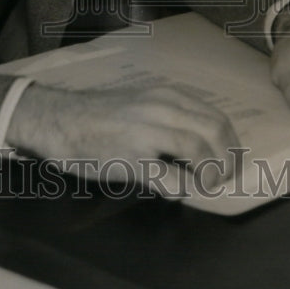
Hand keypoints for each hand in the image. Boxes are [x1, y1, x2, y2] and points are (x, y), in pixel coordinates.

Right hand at [5, 82, 239, 196]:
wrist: (59, 121)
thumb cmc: (99, 116)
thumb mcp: (141, 105)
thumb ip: (169, 118)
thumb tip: (199, 145)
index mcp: (166, 95)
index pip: (215, 116)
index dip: (230, 143)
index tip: (229, 161)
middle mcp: (161, 107)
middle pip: (214, 131)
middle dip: (228, 159)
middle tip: (224, 179)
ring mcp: (146, 131)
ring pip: (198, 149)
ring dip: (210, 174)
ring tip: (205, 186)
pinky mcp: (131, 158)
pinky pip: (170, 177)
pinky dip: (183, 189)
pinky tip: (178, 193)